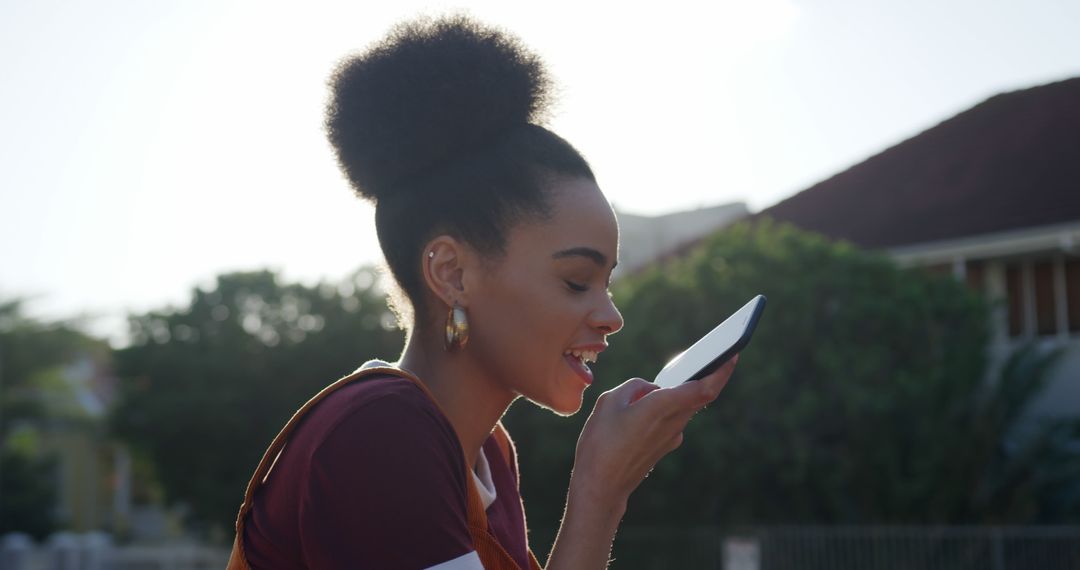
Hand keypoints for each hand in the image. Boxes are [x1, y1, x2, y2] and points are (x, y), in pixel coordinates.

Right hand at [569, 355, 738, 508]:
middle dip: (711, 375)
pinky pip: (671, 419)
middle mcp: (673, 422)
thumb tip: (651, 390)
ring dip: (682, 393)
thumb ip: (635, 387)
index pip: (704, 388)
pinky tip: (648, 408)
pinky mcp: (665, 446)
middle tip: (718, 356)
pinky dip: (666, 408)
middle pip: (700, 395)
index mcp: (662, 406)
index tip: (733, 355)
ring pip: (684, 407)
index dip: (722, 371)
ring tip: (674, 379)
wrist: (602, 486)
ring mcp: (672, 436)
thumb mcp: (609, 401)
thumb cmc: (602, 442)